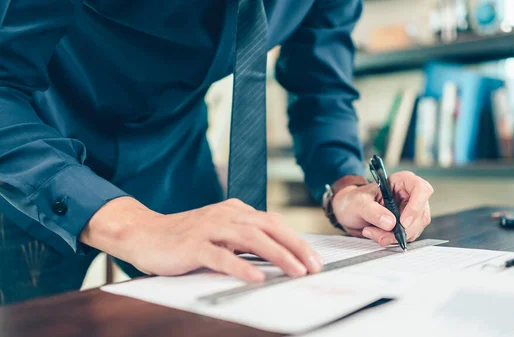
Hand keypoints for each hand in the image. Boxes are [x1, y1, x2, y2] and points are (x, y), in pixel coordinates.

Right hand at [81, 197, 322, 281]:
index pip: (274, 223)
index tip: (313, 259)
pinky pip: (221, 256)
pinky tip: (256, 277)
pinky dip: (240, 266)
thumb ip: (243, 239)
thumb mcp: (219, 233)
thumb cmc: (184, 238)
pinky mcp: (193, 245)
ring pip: (251, 238)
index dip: (297, 240)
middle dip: (296, 247)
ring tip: (296, 271)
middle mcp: (225, 215)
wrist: (144, 233)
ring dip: (277, 255)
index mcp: (235, 211)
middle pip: (269, 228)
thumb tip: (274, 254)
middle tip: (314, 266)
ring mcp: (209, 229)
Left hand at [331, 172, 432, 245]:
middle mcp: (409, 195)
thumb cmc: (353, 201)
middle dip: (402, 229)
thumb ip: (373, 212)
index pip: (421, 189)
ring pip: (414, 228)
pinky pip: (407, 236)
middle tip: (381, 235)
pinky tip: (377, 235)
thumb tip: (390, 223)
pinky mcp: (406, 225)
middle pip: (420, 214)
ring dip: (394, 236)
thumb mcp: (358, 203)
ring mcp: (410, 211)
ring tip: (371, 232)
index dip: (416, 206)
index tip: (402, 222)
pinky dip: (392, 239)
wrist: (347, 211)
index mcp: (401, 181)